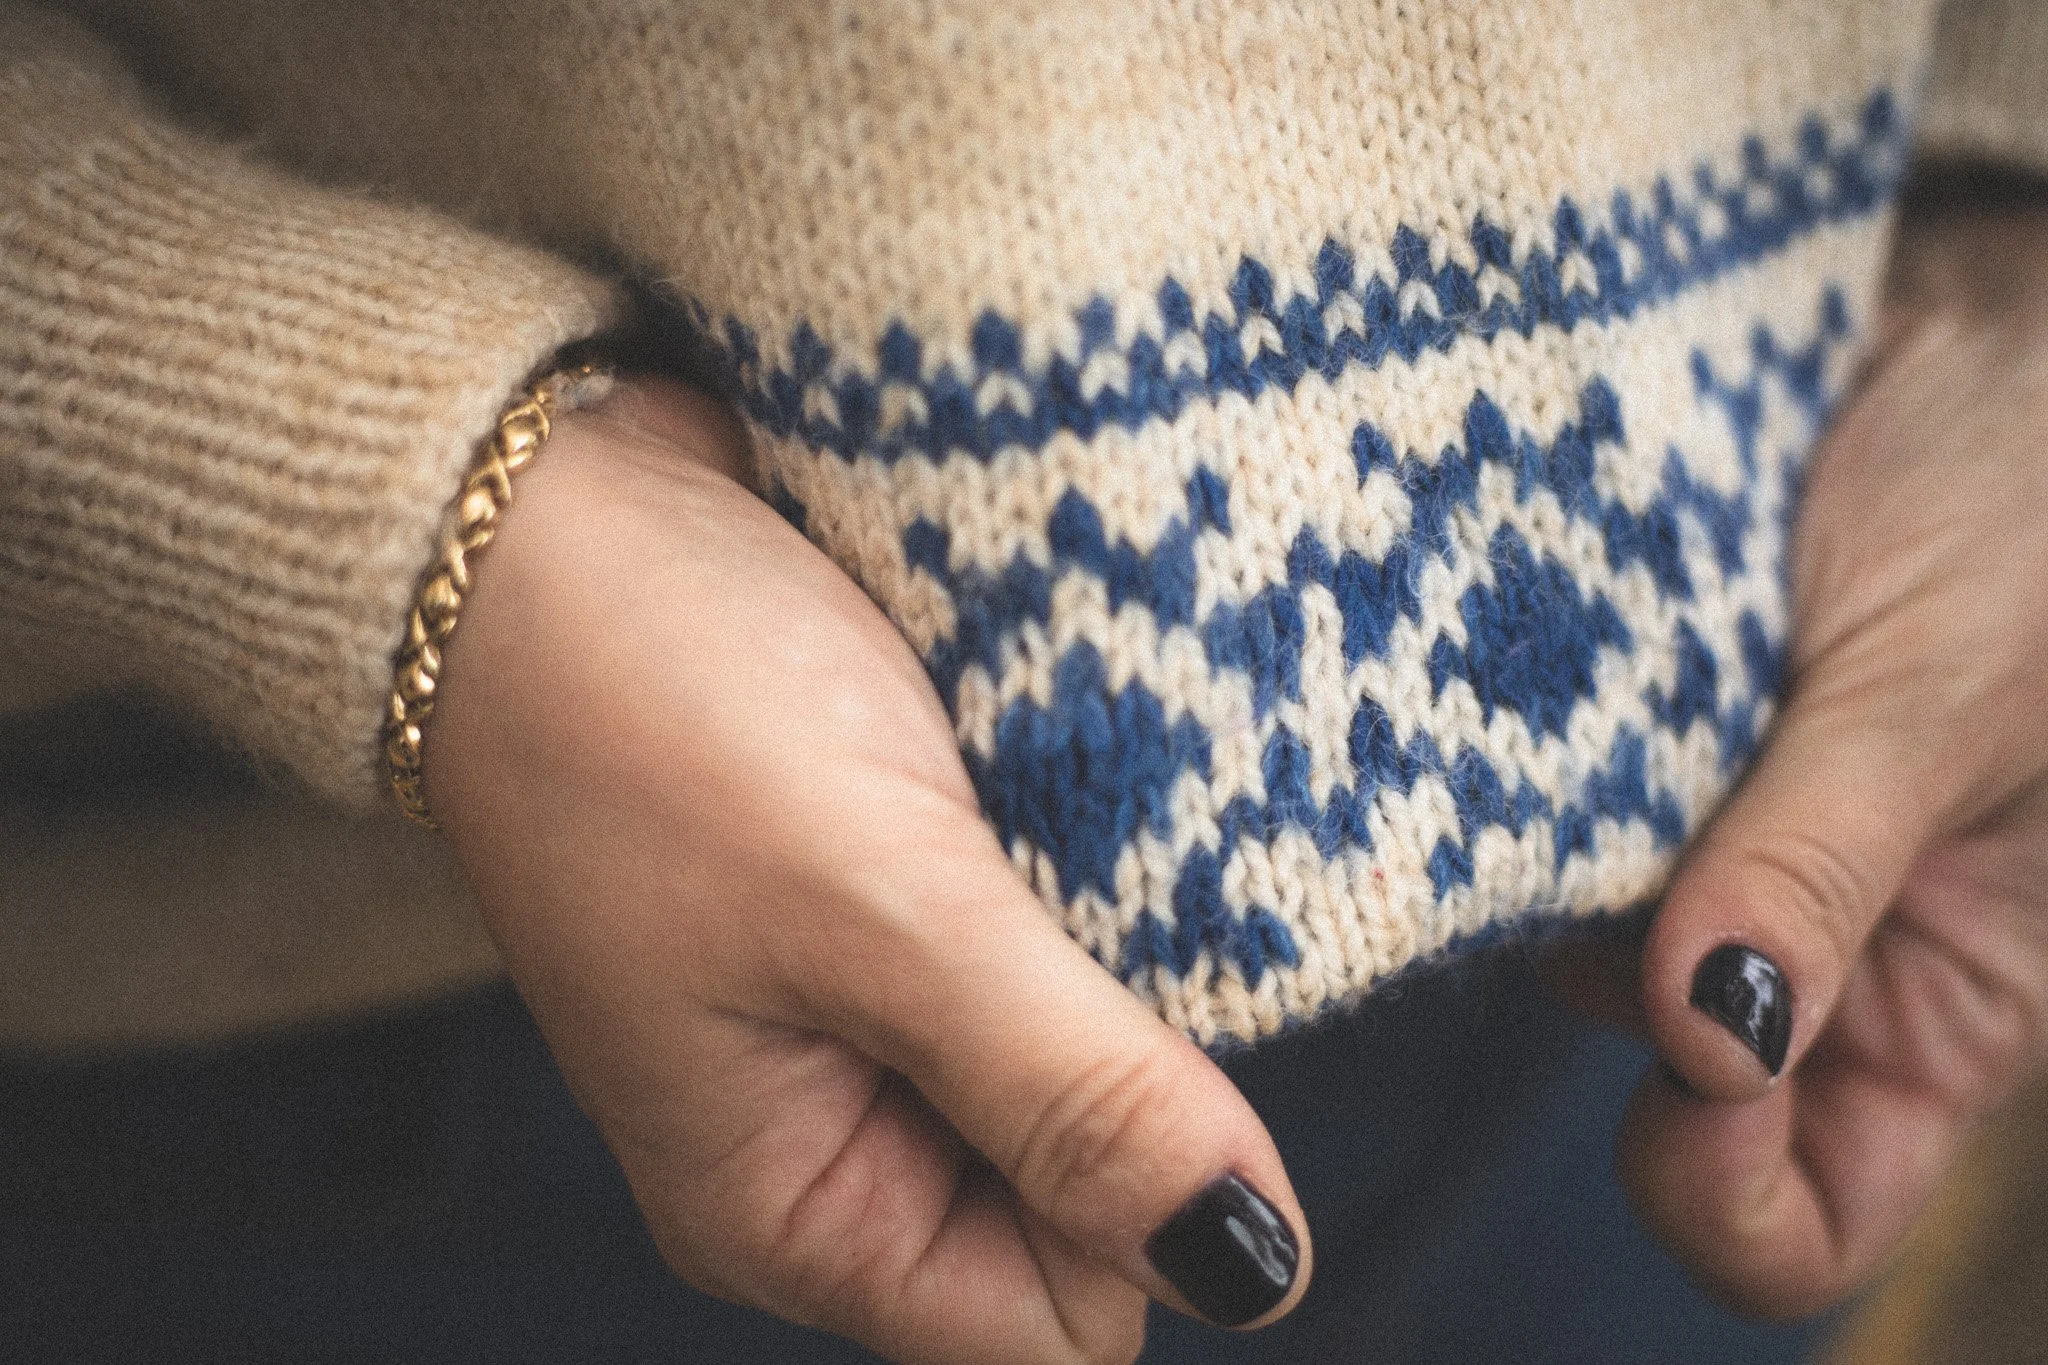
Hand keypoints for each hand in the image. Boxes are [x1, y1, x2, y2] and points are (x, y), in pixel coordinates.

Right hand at [419, 376, 1308, 1362]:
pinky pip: (1051, 938)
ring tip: (1069, 827)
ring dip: (1122, 955)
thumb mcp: (873, 911)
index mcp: (795, 1204)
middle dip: (1135, 1071)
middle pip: (1085, 1196)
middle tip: (1091, 908)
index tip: (1147, 1036)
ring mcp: (866, 1008)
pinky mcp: (898, 894)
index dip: (1150, 1213)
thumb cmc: (649, 701)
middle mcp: (836, 1131)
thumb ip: (1068, 1092)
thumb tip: (1253, 1265)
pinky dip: (1090, 876)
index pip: (1060, 1327)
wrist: (535, 500)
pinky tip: (1065, 785)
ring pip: (1084, 1056)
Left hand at [1563, 198, 2047, 1315]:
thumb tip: (1709, 1039)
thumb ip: (1826, 865)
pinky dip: (1489, 760)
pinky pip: (1508, 804)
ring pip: (1552, 926)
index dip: (1725, 1192)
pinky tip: (1488, 668)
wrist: (1961, 334)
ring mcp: (1680, 851)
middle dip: (1598, 968)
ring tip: (1562, 692)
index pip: (1796, 1213)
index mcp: (1928, 1004)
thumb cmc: (2029, 506)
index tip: (1682, 1059)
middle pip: (1633, 1064)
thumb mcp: (1956, 693)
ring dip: (1533, 840)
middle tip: (1600, 810)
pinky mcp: (1594, 754)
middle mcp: (1785, 953)